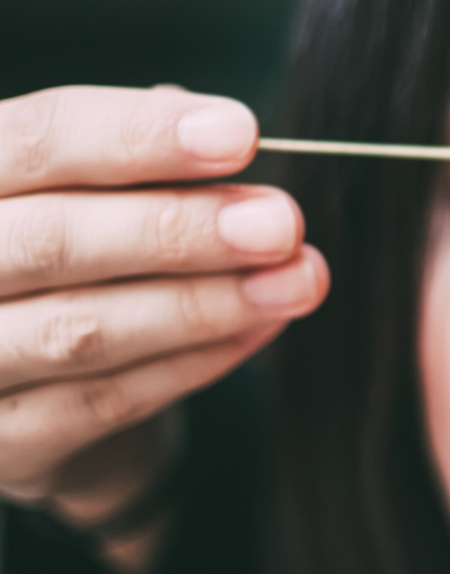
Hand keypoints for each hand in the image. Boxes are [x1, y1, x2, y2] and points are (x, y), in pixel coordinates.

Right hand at [0, 86, 327, 521]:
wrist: (29, 387)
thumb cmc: (69, 253)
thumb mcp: (85, 187)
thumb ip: (135, 154)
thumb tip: (211, 129)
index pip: (33, 141)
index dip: (136, 135)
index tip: (241, 136)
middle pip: (49, 241)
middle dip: (177, 230)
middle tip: (280, 224)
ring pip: (79, 329)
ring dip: (203, 303)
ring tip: (296, 279)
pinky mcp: (3, 445)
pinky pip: (105, 401)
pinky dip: (193, 362)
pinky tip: (259, 328)